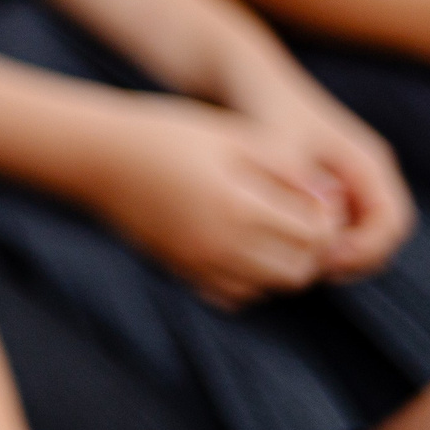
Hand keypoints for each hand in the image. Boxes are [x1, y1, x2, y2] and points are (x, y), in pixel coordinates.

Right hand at [89, 96, 344, 305]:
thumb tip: (328, 196)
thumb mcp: (233, 135)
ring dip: (285, 263)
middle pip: (299, 270)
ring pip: (270, 288)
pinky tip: (244, 245)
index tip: (316, 194)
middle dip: (313, 246)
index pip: (316, 234)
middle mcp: (221, 245)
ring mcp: (200, 264)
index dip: (329, 216)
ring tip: (275, 228)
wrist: (100, 157)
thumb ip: (287, 166)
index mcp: (238, 205)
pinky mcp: (184, 272)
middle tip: (302, 214)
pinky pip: (237, 295)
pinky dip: (253, 278)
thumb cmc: (168, 134)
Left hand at [232, 74, 415, 281]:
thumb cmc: (266, 107)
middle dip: (352, 260)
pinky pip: (340, 229)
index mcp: (369, 163)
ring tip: (296, 261)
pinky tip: (286, 247)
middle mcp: (368, 174)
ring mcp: (351, 183)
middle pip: (383, 238)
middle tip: (309, 269)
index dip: (364, 250)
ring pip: (361, 238)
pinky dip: (322, 245)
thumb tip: (325, 218)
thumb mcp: (280, 141)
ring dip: (337, 256)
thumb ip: (301, 178)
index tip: (323, 257)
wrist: (248, 78)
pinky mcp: (329, 189)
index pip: (392, 225)